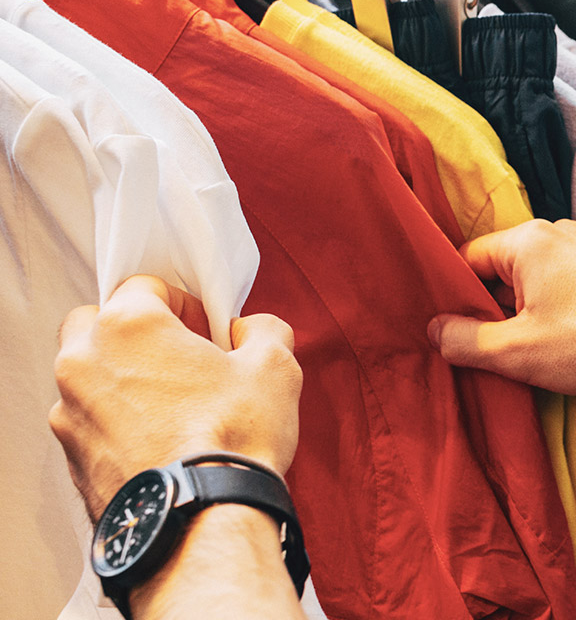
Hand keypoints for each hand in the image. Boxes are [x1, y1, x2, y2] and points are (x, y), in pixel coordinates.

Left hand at [50, 276, 302, 520]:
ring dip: (123, 378)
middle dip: (135, 333)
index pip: (145, 285)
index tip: (207, 330)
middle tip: (180, 358)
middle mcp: (84, 363)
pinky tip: (160, 441)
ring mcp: (70, 412)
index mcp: (127, 326)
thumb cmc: (232, 438)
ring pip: (89, 374)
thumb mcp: (274, 366)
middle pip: (97, 322)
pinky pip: (91, 421)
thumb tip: (250, 331)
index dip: (183, 303)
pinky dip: (117, 421)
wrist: (200, 520)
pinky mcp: (71, 457)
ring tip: (174, 407)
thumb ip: (263, 331)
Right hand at [429, 219, 575, 395]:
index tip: (454, 330)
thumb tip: (435, 329)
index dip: (454, 297)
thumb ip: (464, 339)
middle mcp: (556, 231)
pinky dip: (551, 308)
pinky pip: (561, 283)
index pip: (467, 260)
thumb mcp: (515, 350)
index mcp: (527, 240)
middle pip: (500, 269)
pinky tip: (557, 340)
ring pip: (532, 279)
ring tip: (527, 349)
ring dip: (523, 312)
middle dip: (491, 308)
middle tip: (489, 347)